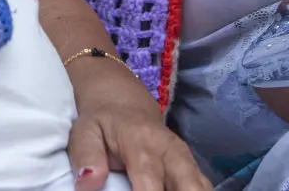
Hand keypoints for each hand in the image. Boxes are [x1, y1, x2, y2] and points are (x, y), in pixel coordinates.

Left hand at [67, 62, 209, 190]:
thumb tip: (89, 182)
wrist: (123, 106)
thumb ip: (87, 156)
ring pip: (200, 189)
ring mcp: (186, 161)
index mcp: (142, 141)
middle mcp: (171, 151)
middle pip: (188, 187)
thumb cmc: (102, 124)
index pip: (149, 179)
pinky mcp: (193, 171)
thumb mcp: (85, 132)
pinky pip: (202, 189)